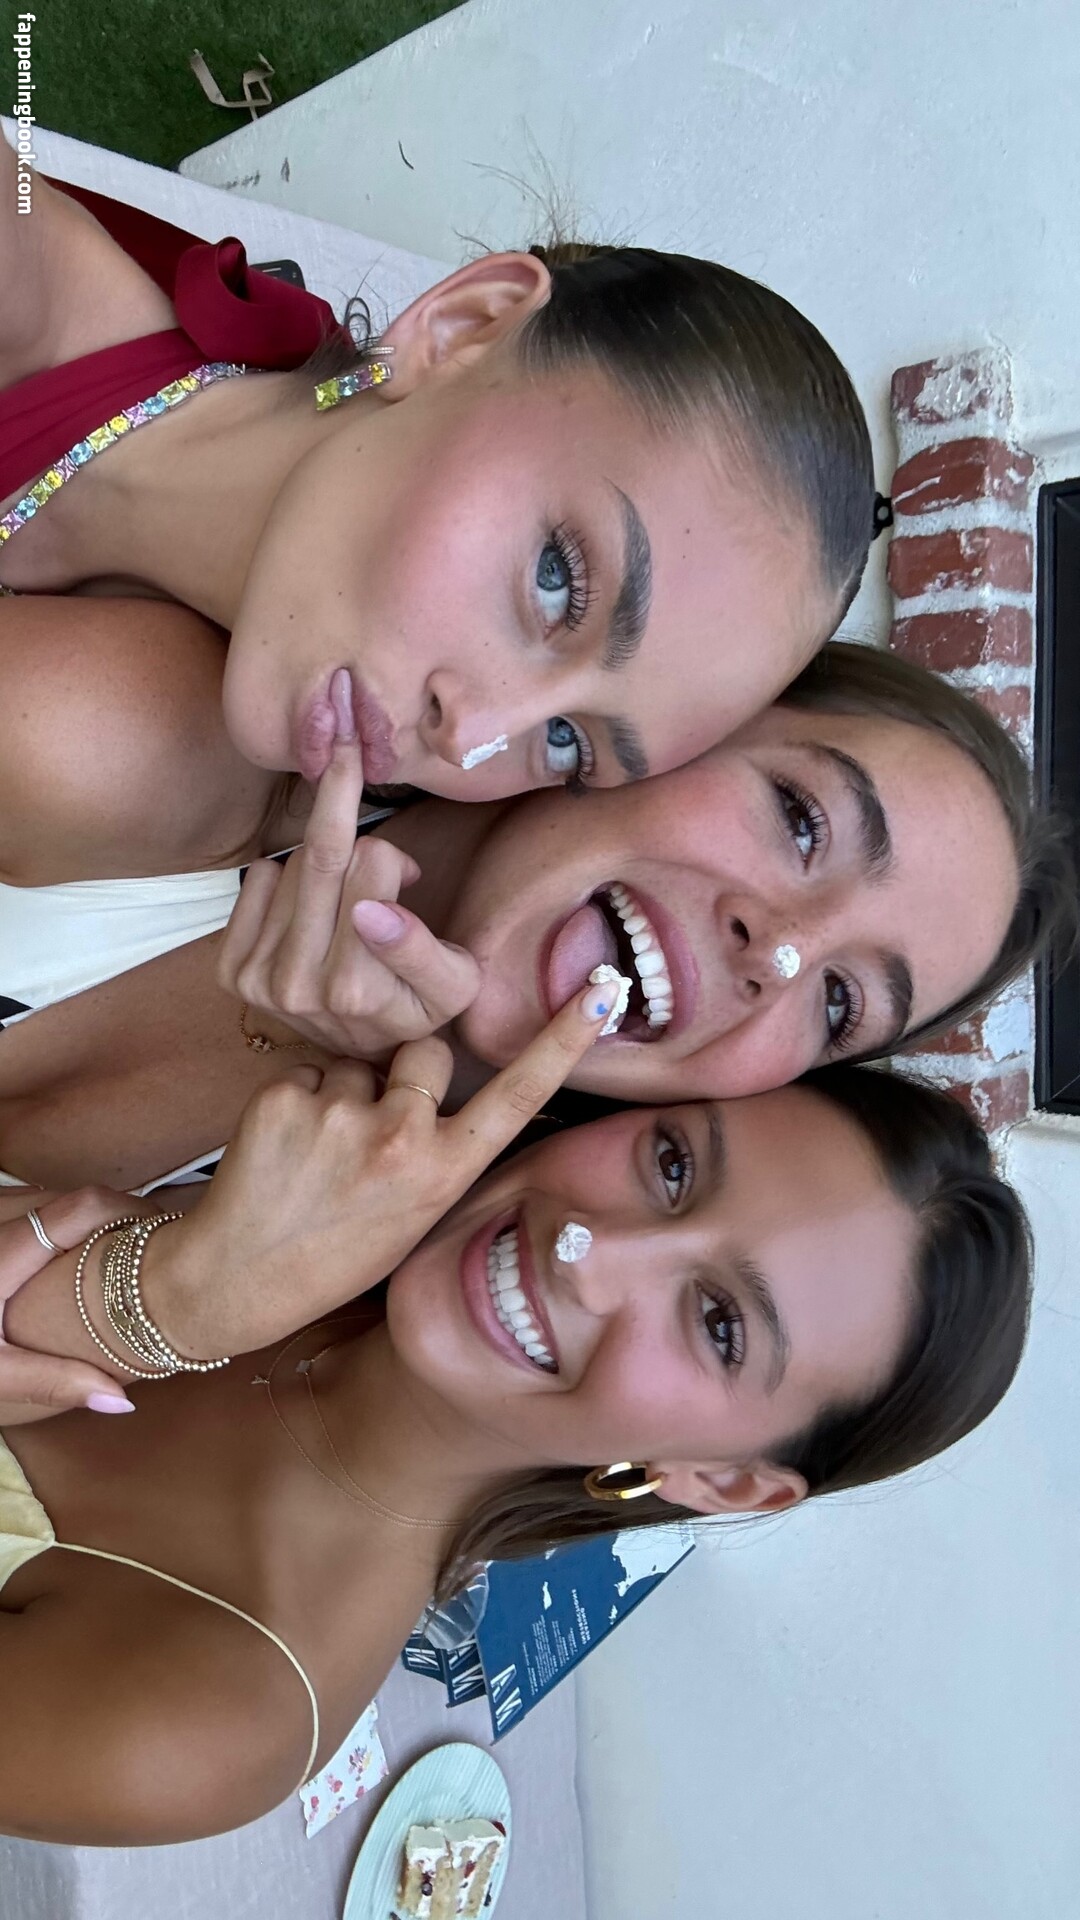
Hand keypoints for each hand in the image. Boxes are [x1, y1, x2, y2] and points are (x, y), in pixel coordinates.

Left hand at [0, 1188, 156, 1422]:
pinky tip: (72, 1267)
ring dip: (89, 1225)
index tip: (166, 1235)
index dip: (132, 1211)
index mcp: (5, 1252)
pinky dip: (59, 1231)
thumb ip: (54, 1382)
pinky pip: (28, 1215)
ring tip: (124, 1262)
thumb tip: (122, 1401)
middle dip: (119, 1221)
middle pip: (74, 1200)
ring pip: (50, 1204)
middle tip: (156, 1256)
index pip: (84, 1205)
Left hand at [142, 979, 614, 1361]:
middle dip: (406, 1071)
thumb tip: (439, 1074)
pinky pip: (310, 1066)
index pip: (519, 1095)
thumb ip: (439, 1144)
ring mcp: (341, 1114)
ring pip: (362, 1060)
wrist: (239, 1275)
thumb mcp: (416, 1213)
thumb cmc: (338, 1247)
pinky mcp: (285, 1096)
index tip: (603, 991)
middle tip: (371, 1133)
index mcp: (445, 1173)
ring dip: (346, 1089)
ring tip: (320, 1150)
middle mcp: (401, 1140)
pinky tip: (286, 1145)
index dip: (564, 1040)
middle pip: (428, 1051)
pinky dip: (300, 1095)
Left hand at [217, 728, 479, 1058]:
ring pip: (291, 864)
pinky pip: (258, 878)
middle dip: (355, 847)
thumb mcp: (451, 986)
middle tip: (370, 866)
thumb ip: (423, 950)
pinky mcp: (232, 969)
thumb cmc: (413, 1007)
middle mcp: (299, 985)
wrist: (360, 1054)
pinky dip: (286, 882)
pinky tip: (308, 915)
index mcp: (356, 988)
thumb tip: (371, 910)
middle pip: (324, 854)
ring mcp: (259, 979)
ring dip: (322, 869)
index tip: (406, 872)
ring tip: (342, 906)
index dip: (394, 858)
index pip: (372, 863)